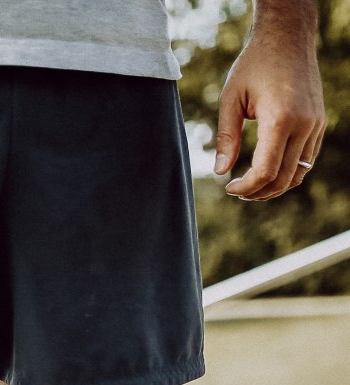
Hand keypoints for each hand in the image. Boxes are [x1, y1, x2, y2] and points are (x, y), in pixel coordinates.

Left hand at [214, 31, 325, 200]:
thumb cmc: (255, 64)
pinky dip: (289, 173)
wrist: (287, 36)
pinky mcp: (319, 122)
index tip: (229, 187)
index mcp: (281, 118)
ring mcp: (315, 124)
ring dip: (275, 187)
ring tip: (251, 187)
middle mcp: (304, 124)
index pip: (266, 171)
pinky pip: (307, 160)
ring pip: (298, 173)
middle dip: (258, 192)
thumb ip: (226, 137)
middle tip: (238, 191)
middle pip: (283, 178)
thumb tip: (221, 172)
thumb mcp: (231, 98)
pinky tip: (268, 172)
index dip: (247, 187)